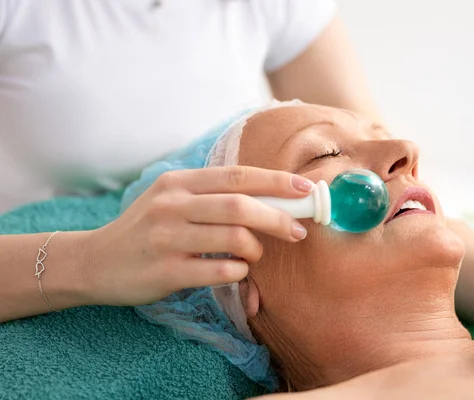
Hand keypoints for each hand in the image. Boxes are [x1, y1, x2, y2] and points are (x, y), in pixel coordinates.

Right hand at [82, 166, 312, 305]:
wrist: (94, 262)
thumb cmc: (144, 230)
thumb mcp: (170, 201)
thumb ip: (211, 197)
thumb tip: (270, 201)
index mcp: (178, 183)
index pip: (237, 175)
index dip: (276, 181)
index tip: (305, 189)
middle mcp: (171, 205)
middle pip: (240, 205)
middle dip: (278, 217)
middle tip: (297, 230)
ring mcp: (166, 238)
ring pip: (234, 237)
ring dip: (256, 248)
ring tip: (254, 255)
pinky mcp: (165, 271)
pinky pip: (220, 270)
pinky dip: (239, 272)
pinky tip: (235, 272)